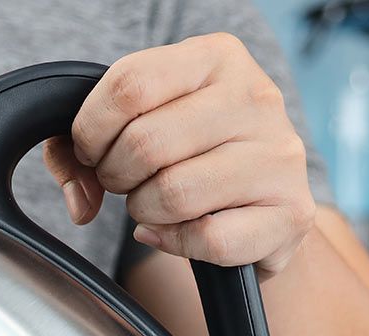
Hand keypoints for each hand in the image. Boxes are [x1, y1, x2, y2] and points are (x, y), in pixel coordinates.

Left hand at [44, 33, 316, 276]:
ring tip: (155, 204)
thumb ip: (76, 148)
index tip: (92, 151)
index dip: (91, 129)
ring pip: (173, 193)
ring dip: (144, 212)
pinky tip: (181, 231)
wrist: (263, 202)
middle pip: (145, 143)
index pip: (129, 84)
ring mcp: (279, 154)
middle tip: (125, 182)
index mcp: (215, 58)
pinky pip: (208, 238)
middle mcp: (256, 97)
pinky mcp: (292, 210)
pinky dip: (178, 243)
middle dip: (115, 176)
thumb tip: (80, 200)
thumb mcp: (136, 124)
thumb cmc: (189, 156)